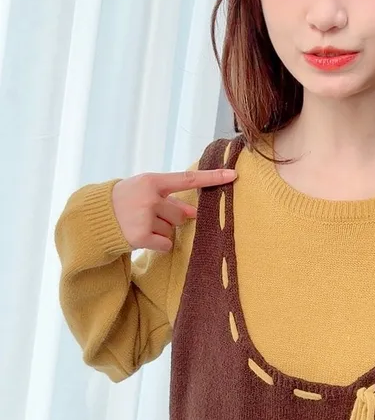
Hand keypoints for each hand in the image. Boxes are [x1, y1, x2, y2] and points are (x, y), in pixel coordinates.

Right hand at [112, 168, 236, 252]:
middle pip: (181, 214)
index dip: (212, 178)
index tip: (233, 175)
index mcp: (152, 181)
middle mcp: (149, 198)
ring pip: (172, 230)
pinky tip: (142, 237)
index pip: (187, 179)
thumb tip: (193, 213)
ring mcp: (144, 217)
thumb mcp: (146, 192)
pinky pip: (165, 244)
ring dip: (161, 230)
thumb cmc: (127, 201)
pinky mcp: (140, 237)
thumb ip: (169, 198)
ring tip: (140, 224)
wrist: (96, 217)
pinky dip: (157, 244)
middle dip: (170, 218)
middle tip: (147, 214)